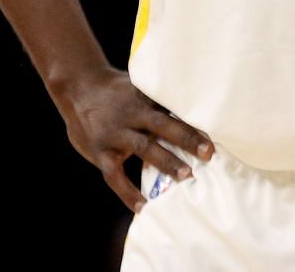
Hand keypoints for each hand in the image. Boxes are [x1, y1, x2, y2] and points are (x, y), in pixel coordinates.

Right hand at [54, 68, 213, 212]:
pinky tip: (142, 207)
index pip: (172, 106)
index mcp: (145, 97)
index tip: (216, 127)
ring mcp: (115, 133)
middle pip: (163, 125)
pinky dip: (127, 192)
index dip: (192, 117)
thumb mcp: (138, 86)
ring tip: (186, 175)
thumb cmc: (117, 90)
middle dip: (187, 138)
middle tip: (209, 153)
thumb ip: (161, 99)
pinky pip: (114, 176)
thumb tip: (198, 107)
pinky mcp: (101, 151)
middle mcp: (132, 113)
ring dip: (166, 161)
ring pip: (143, 147)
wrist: (78, 87)